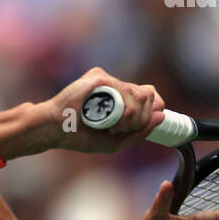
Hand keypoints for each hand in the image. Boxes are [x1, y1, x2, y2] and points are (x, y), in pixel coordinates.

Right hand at [47, 67, 164, 153]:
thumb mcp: (115, 142)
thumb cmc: (79, 136)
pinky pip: (125, 92)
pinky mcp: (100, 77)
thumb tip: (162, 115)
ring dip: (131, 117)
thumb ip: (139, 132)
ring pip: (141, 94)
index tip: (130, 128)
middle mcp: (116, 86)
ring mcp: (108, 80)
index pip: (151, 98)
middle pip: (149, 96)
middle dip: (139, 119)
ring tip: (110, 125)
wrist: (56, 130)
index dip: (149, 113)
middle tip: (116, 129)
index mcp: (120, 99)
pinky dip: (121, 109)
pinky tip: (105, 117)